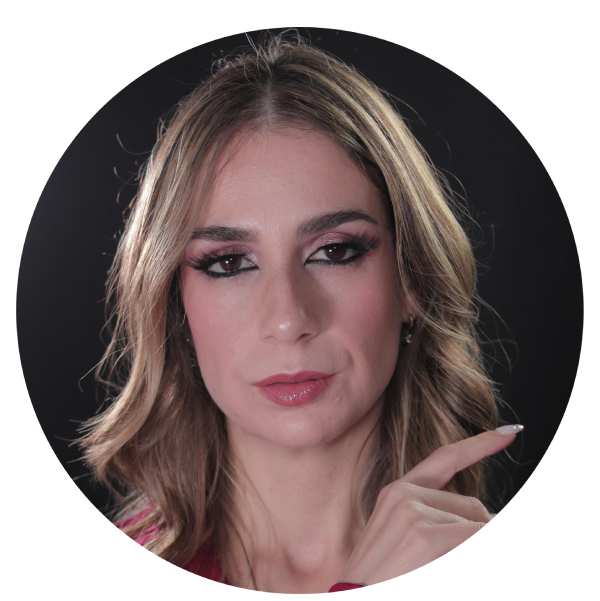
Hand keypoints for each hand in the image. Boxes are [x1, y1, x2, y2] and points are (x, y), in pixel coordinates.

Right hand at [337, 429, 518, 585]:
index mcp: (397, 493)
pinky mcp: (422, 534)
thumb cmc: (380, 581)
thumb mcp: (407, 544)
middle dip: (480, 531)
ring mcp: (410, 511)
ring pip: (477, 524)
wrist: (353, 600)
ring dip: (472, 541)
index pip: (445, 459)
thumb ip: (440, 522)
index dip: (480, 445)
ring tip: (433, 561)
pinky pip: (472, 536)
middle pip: (473, 505)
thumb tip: (483, 517)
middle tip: (450, 552)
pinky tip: (439, 557)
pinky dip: (471, 542)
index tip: (511, 432)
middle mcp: (402, 493)